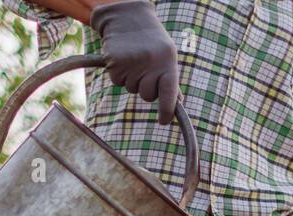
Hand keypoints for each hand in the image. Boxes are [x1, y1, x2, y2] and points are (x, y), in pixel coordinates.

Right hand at [89, 1, 179, 124]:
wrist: (127, 17)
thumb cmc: (152, 42)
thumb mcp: (168, 56)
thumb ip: (171, 80)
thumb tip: (177, 103)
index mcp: (167, 62)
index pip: (169, 94)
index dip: (166, 110)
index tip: (163, 121)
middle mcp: (150, 64)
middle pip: (147, 96)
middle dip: (146, 88)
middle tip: (145, 69)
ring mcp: (132, 64)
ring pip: (132, 89)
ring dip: (132, 79)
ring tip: (134, 59)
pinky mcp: (114, 64)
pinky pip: (118, 82)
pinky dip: (120, 74)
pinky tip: (123, 59)